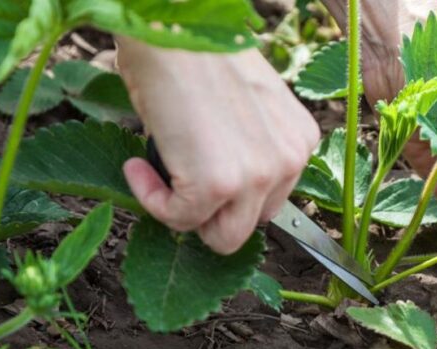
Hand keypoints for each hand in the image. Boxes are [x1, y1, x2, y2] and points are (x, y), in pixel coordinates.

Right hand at [116, 37, 319, 254]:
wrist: (173, 23)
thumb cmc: (197, 51)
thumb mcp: (243, 107)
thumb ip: (246, 146)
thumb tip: (218, 187)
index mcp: (299, 141)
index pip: (271, 199)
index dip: (232, 195)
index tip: (199, 175)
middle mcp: (289, 160)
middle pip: (253, 223)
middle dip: (214, 210)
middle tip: (179, 178)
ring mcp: (258, 175)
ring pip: (224, 236)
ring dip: (186, 213)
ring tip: (159, 170)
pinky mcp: (219, 184)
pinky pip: (180, 220)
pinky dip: (152, 200)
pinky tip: (137, 166)